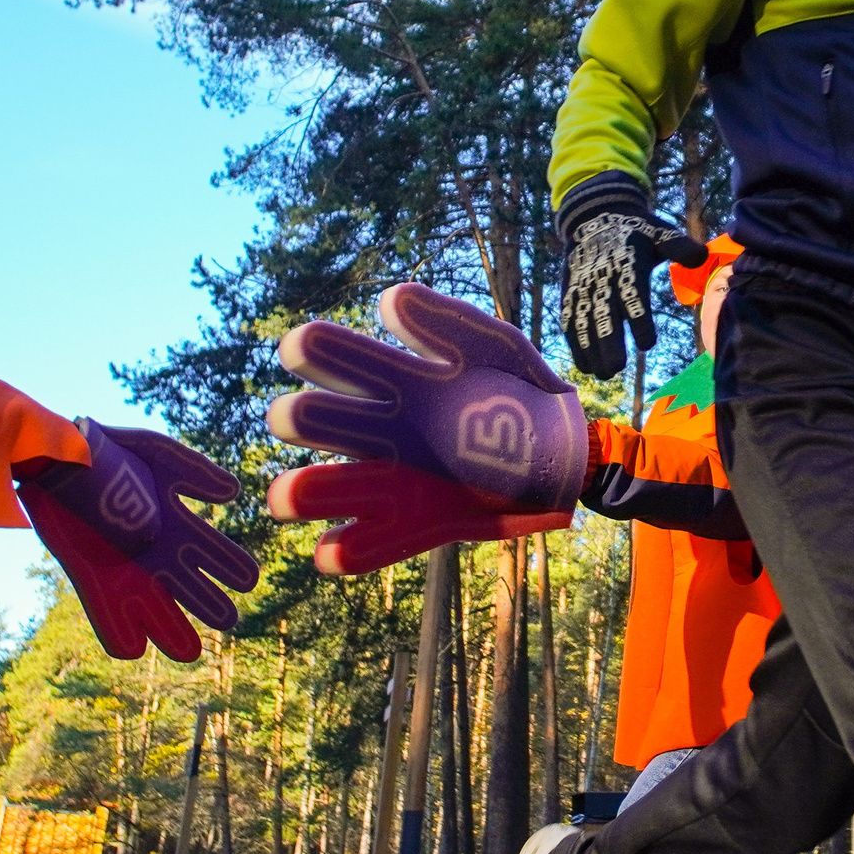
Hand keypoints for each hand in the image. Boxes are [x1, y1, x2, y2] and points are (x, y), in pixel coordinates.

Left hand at [17, 418, 259, 662]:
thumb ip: (196, 472)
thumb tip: (234, 492)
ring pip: (153, 607)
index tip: (249, 579)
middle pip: (188, 585)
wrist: (60, 458)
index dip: (231, 565)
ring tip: (190, 653)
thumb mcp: (159, 454)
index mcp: (173, 523)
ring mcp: (122, 566)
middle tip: (230, 621)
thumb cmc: (108, 451)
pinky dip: (117, 632)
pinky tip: (133, 649)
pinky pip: (106, 611)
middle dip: (209, 604)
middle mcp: (152, 550)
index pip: (211, 551)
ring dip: (171, 629)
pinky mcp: (91, 576)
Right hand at [265, 283, 587, 573]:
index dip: (314, 353)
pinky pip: (375, 545)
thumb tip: (389, 300)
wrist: (567, 450)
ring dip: (306, 493)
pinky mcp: (422, 524)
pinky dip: (347, 552)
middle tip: (291, 418)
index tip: (298, 348)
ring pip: (337, 488)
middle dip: (303, 421)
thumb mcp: (493, 346)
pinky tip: (327, 552)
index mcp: (399, 383)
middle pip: (324, 424)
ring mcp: (400, 480)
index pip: (339, 360)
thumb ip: (445, 322)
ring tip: (285, 498)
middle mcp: (387, 431)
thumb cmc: (524, 388)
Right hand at [557, 172, 695, 377]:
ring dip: (590, 349)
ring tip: (601, 373)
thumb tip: (701, 256)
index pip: (633, 296)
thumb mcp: (659, 232)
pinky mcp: (570, 293)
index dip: (639, 320)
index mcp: (628, 266)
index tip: (647, 343)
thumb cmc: (635, 230)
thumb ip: (678, 246)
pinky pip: (569, 319)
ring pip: (584, 322)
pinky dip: (574, 342)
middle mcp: (603, 279)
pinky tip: (583, 365)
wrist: (595, 216)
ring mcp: (583, 288)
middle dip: (608, 342)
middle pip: (603, 314)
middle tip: (616, 368)